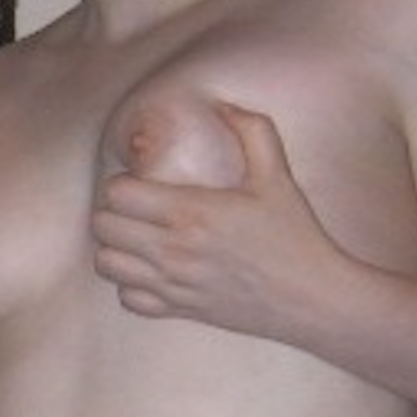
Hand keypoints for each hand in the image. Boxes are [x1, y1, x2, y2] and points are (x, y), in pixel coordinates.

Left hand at [92, 104, 343, 341]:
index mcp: (193, 212)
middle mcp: (175, 251)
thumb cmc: (296, 237)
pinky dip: (131, 284)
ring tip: (134, 237)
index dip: (122, 182)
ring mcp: (174, 284)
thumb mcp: (278, 177)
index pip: (119, 194)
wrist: (313, 299)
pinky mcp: (181, 310)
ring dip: (114, 247)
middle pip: (104, 227)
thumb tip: (225, 105)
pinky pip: (128, 299)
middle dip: (111, 211)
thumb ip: (253, 132)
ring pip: (107, 264)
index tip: (140, 181)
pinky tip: (151, 270)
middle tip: (133, 207)